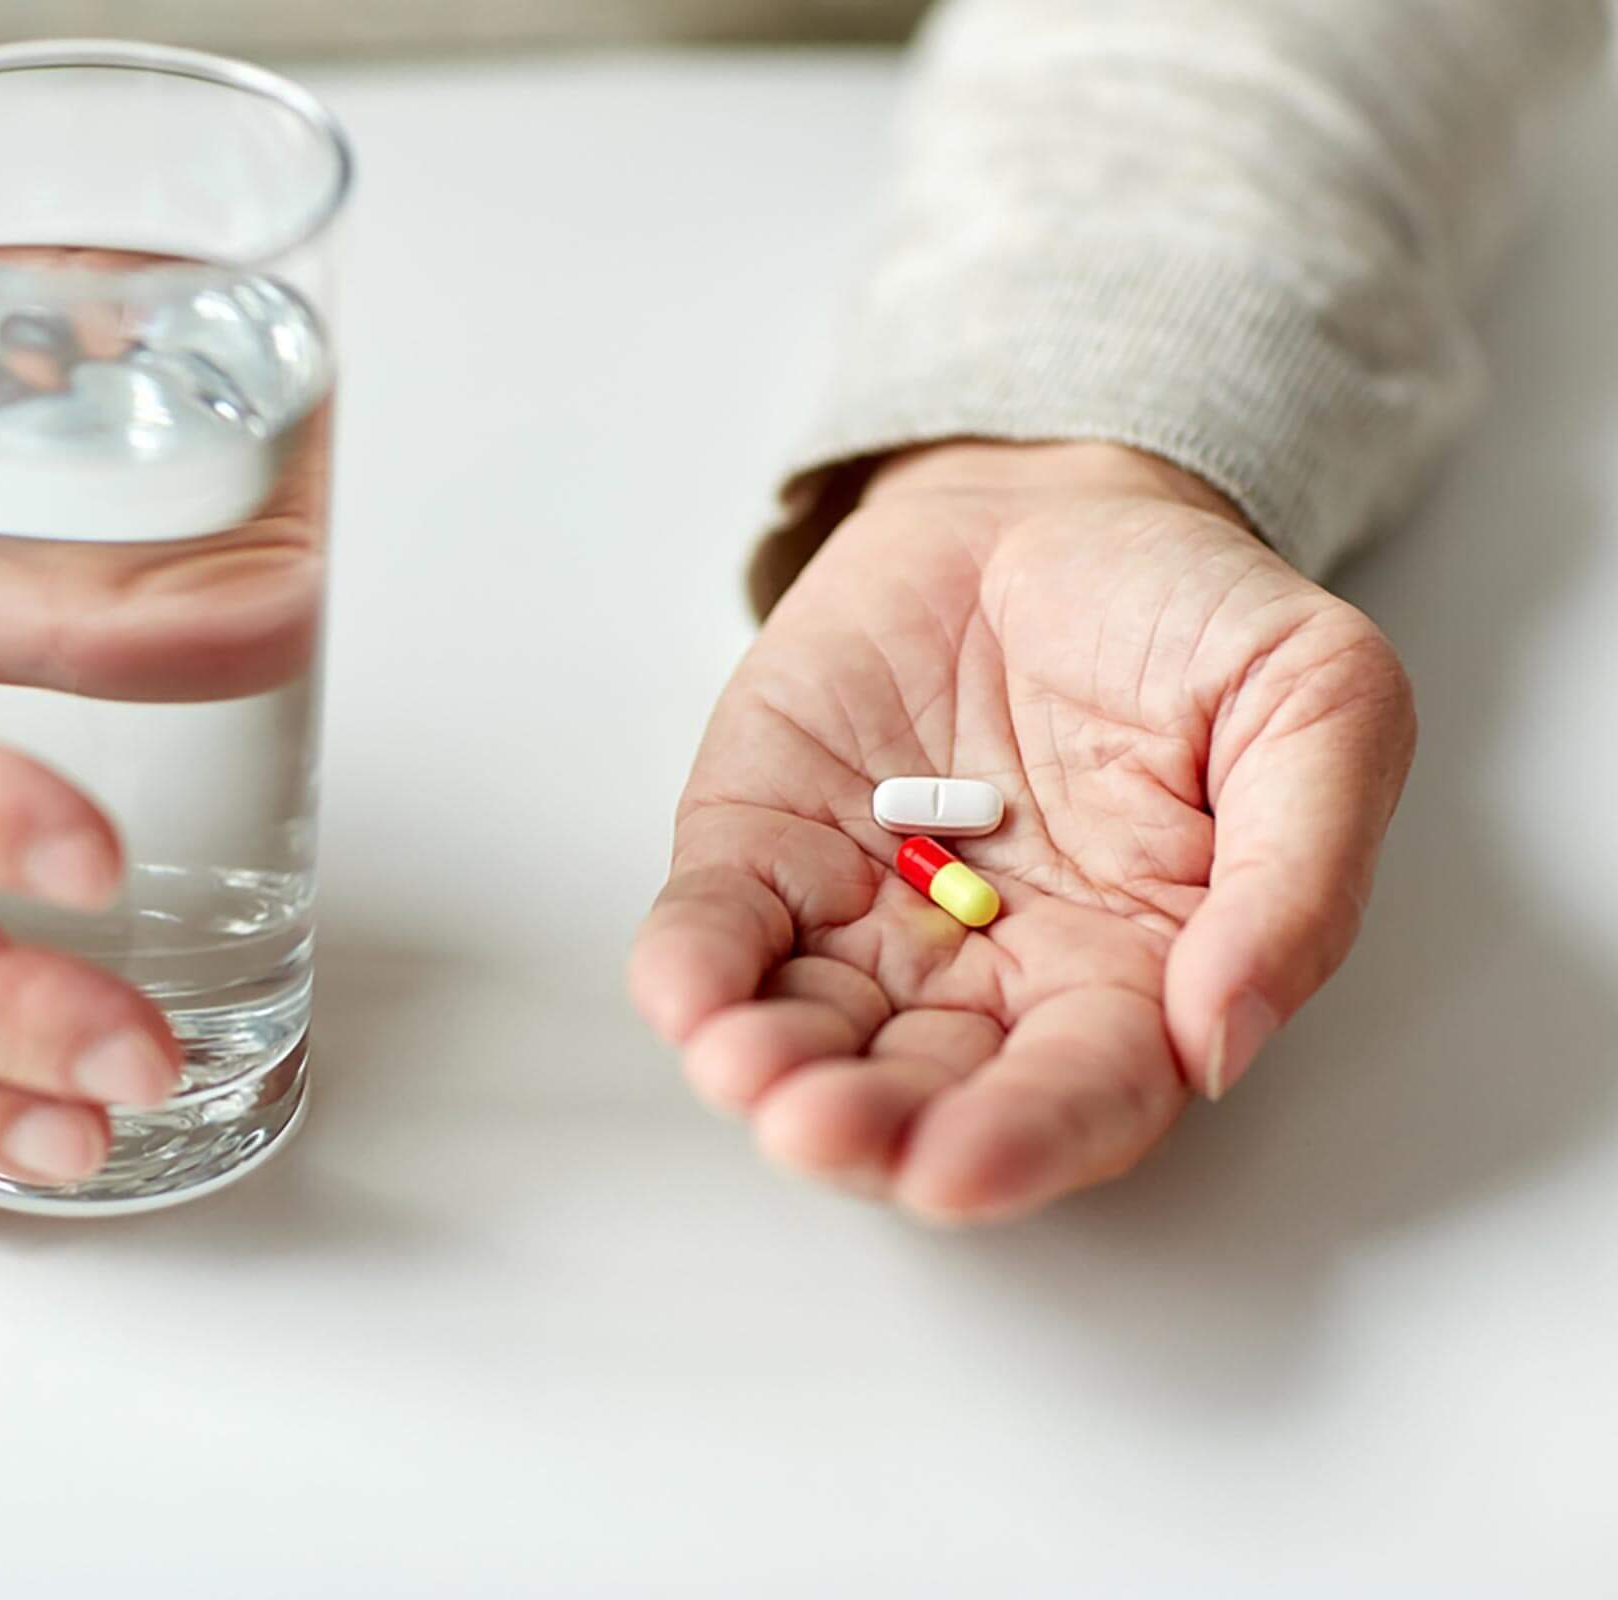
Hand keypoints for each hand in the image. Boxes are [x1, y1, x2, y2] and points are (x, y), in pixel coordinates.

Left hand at [629, 441, 1416, 1222]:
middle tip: (822, 1130)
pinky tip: (687, 995)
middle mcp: (987, 978)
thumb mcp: (1318, 704)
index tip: (958, 1169)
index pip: (1080, 1096)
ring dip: (770, 1068)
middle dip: (870, 1130)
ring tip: (745, 1072)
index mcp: (1132, 974)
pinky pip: (720, 928)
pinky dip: (694, 969)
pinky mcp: (765, 850)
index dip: (1022, 1142)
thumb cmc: (1188, 613)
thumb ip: (1298, 876)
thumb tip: (1221, 1040)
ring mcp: (864, 920)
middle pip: (926, 1094)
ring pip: (812, 1033)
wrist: (1044, 503)